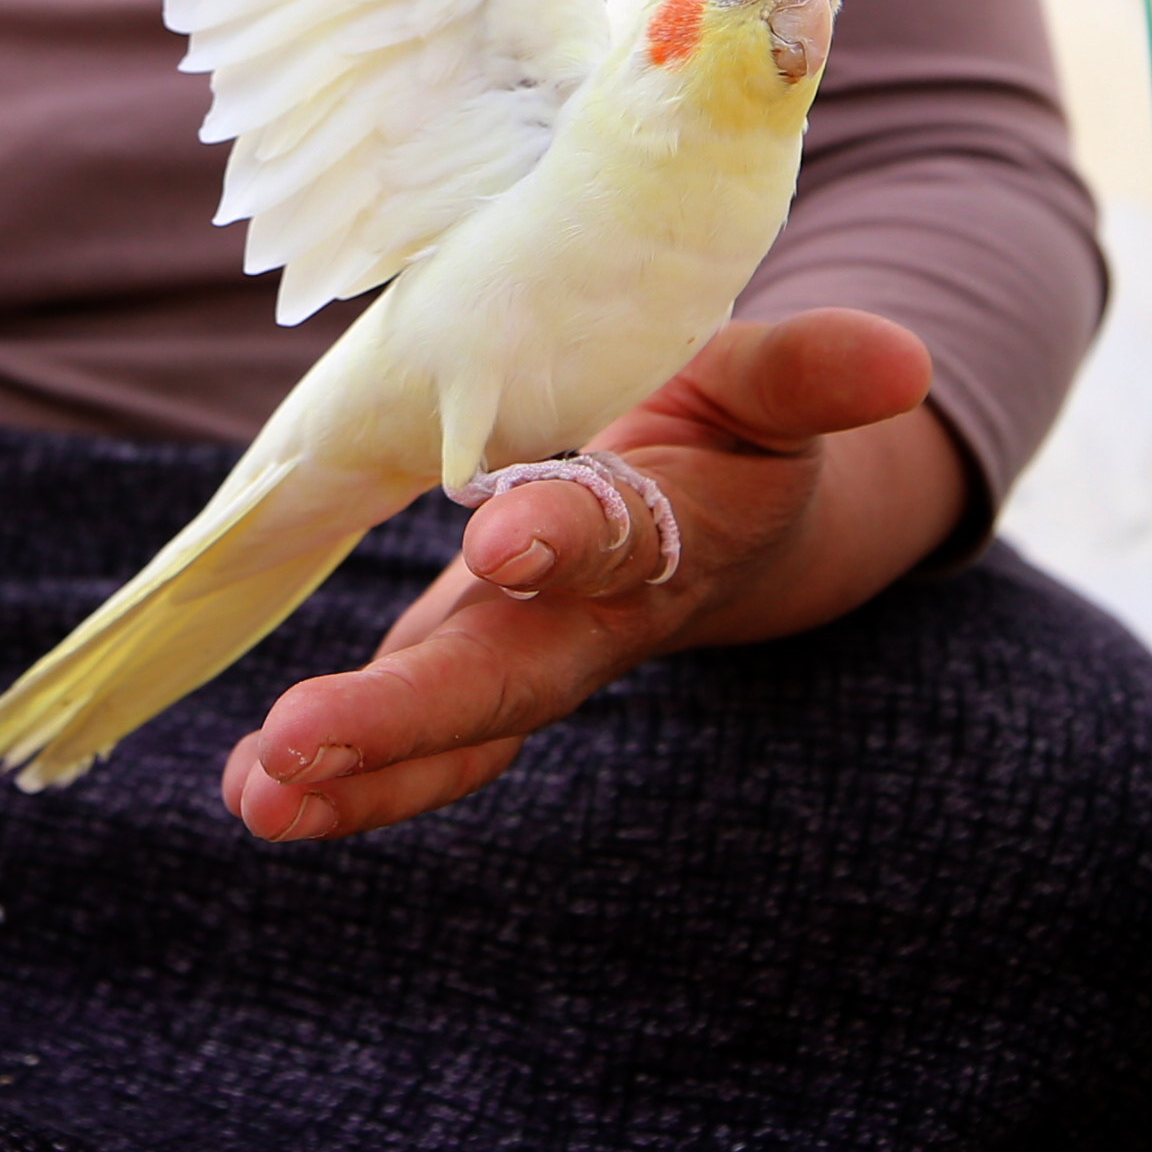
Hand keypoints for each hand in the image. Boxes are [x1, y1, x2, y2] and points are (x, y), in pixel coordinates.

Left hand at [218, 307, 959, 844]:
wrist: (739, 513)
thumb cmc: (738, 428)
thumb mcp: (770, 384)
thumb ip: (811, 367)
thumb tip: (900, 354)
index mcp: (673, 529)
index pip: (615, 534)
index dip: (565, 536)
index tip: (499, 540)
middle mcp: (600, 614)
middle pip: (508, 677)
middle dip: (406, 716)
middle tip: (297, 742)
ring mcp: (534, 650)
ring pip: (455, 731)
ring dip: (358, 771)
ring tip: (257, 796)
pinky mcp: (480, 657)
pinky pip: (422, 736)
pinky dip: (344, 774)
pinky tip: (250, 791)